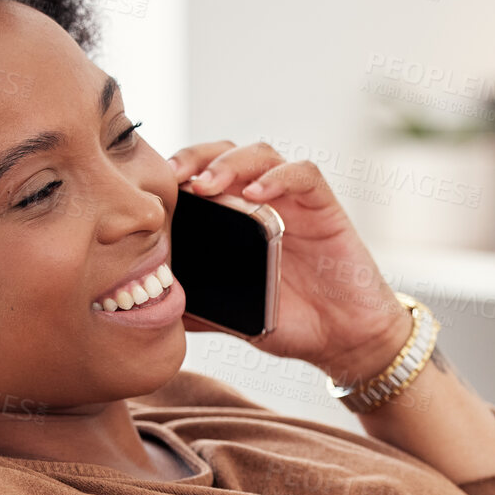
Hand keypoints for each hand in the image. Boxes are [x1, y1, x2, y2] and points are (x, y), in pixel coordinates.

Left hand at [166, 142, 413, 385]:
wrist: (344, 342)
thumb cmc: (292, 323)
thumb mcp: (233, 316)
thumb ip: (198, 305)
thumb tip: (150, 307)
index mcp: (237, 221)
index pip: (202, 175)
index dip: (176, 173)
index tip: (151, 189)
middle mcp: (264, 202)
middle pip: (227, 153)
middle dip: (196, 157)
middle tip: (173, 177)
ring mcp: (295, 202)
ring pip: (262, 155)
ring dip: (230, 162)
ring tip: (207, 183)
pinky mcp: (325, 208)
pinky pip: (304, 176)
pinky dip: (278, 177)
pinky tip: (256, 194)